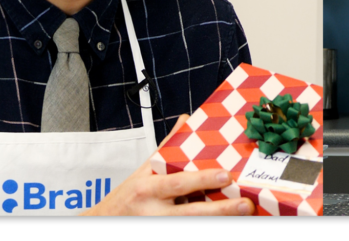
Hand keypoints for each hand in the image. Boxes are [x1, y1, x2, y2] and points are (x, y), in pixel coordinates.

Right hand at [80, 115, 254, 215]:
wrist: (103, 222)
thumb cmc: (127, 196)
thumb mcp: (143, 169)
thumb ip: (167, 147)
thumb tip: (185, 119)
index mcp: (149, 188)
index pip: (179, 183)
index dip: (202, 181)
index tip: (225, 175)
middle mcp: (155, 211)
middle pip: (191, 212)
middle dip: (220, 210)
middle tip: (245, 204)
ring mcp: (159, 225)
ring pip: (191, 224)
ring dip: (217, 220)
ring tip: (242, 214)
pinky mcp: (163, 232)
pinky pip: (186, 230)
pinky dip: (203, 226)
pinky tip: (224, 223)